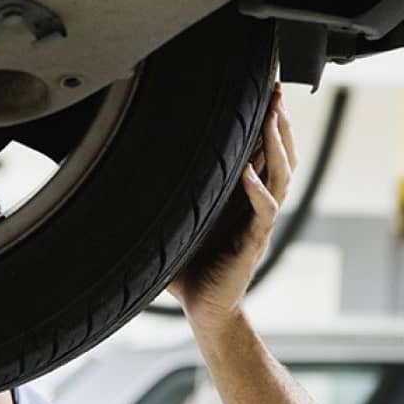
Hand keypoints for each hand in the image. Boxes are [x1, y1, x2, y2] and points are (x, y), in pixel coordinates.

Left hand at [168, 83, 296, 335]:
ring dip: (277, 148)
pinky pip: (263, 213)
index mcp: (244, 199)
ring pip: (280, 179)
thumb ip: (161, 197)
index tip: (266, 92)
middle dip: (281, 124)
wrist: (204, 312)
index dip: (269, 124)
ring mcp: (258, 225)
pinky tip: (247, 175)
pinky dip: (257, 193)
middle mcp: (257, 208)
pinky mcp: (252, 245)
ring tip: (274, 119)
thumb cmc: (190, 270)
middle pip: (282, 158)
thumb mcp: (173, 224)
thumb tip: (121, 168)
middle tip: (277, 92)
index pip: (264, 154)